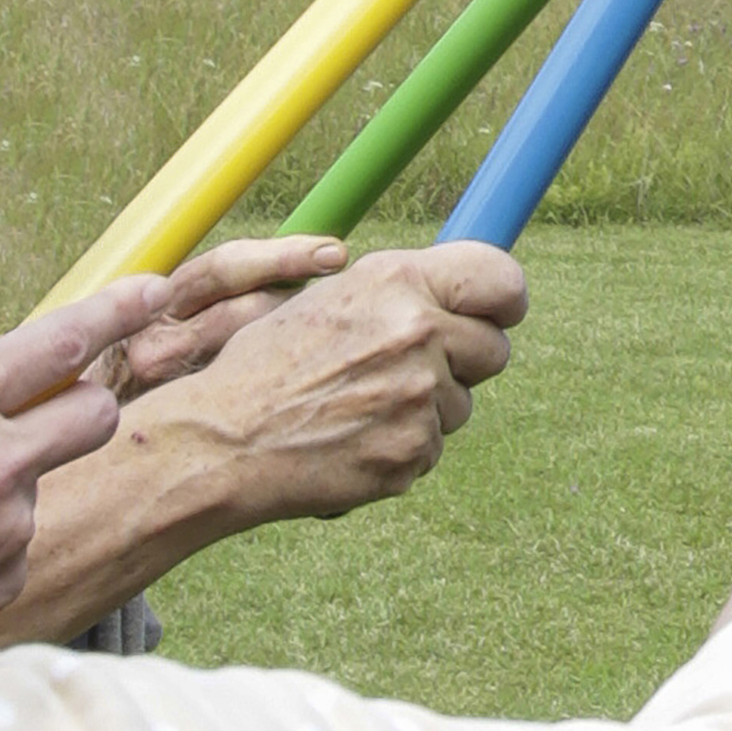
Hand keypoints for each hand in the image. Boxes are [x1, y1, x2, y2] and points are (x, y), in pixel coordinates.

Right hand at [0, 274, 176, 643]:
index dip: (116, 310)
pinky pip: (16, 540)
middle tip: (42, 416)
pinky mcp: (5, 576)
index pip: (62, 341)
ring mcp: (7, 524)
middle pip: (96, 412)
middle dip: (78, 406)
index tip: (149, 291)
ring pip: (42, 481)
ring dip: (5, 484)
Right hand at [122, 243, 531, 528]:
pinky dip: (401, 449)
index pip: (500, 279)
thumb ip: (401, 295)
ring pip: (461, 404)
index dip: (507, 300)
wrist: (224, 440)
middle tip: (412, 372)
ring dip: (425, 410)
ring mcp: (420, 395)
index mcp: (395, 281)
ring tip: (357, 409)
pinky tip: (352, 442)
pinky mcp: (414, 450)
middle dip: (465, 363)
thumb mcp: (331, 303)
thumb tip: (466, 298)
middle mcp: (416, 331)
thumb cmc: (269, 366)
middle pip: (495, 350)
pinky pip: (432, 448)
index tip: (503, 312)